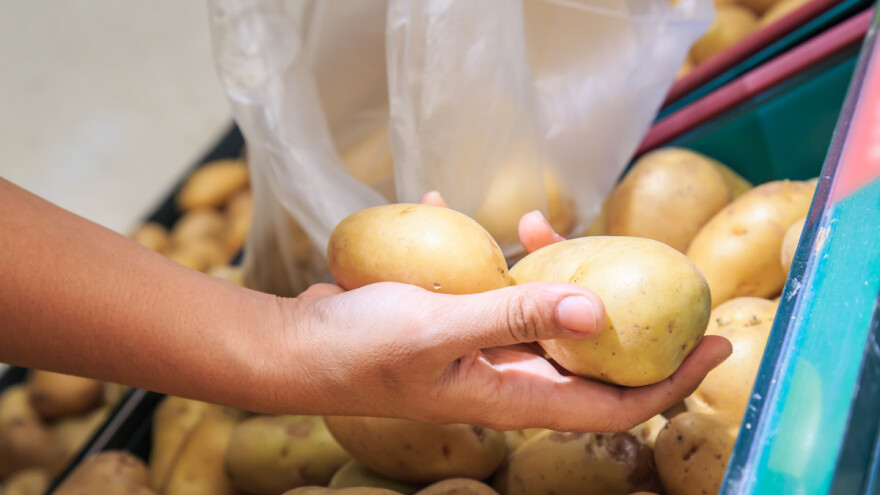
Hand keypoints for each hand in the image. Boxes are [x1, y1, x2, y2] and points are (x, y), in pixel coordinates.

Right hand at [263, 193, 730, 431]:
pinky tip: (456, 213)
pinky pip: (494, 288)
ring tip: (529, 222)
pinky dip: (491, 256)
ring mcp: (483, 349)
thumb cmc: (359, 350)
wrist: (296, 346)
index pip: (615, 402)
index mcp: (513, 396)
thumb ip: (514, 315)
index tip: (716, 345)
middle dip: (622, 308)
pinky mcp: (458, 321)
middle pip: (591, 353)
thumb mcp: (438, 329)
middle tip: (648, 263)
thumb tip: (597, 308)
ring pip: (543, 311)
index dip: (672, 380)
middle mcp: (508, 377)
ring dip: (551, 267)